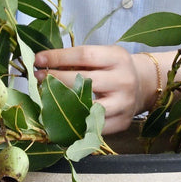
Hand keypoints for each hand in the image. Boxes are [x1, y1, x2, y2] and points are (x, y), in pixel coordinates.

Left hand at [33, 44, 167, 136]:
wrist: (143, 84)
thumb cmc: (114, 67)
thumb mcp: (103, 55)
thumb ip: (78, 60)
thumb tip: (43, 63)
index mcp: (118, 58)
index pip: (84, 56)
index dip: (58, 57)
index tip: (38, 59)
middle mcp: (123, 80)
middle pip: (84, 81)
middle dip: (56, 78)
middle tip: (37, 77)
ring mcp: (124, 104)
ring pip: (88, 106)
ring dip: (63, 103)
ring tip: (46, 97)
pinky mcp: (122, 122)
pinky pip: (94, 126)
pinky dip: (76, 122)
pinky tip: (60, 116)